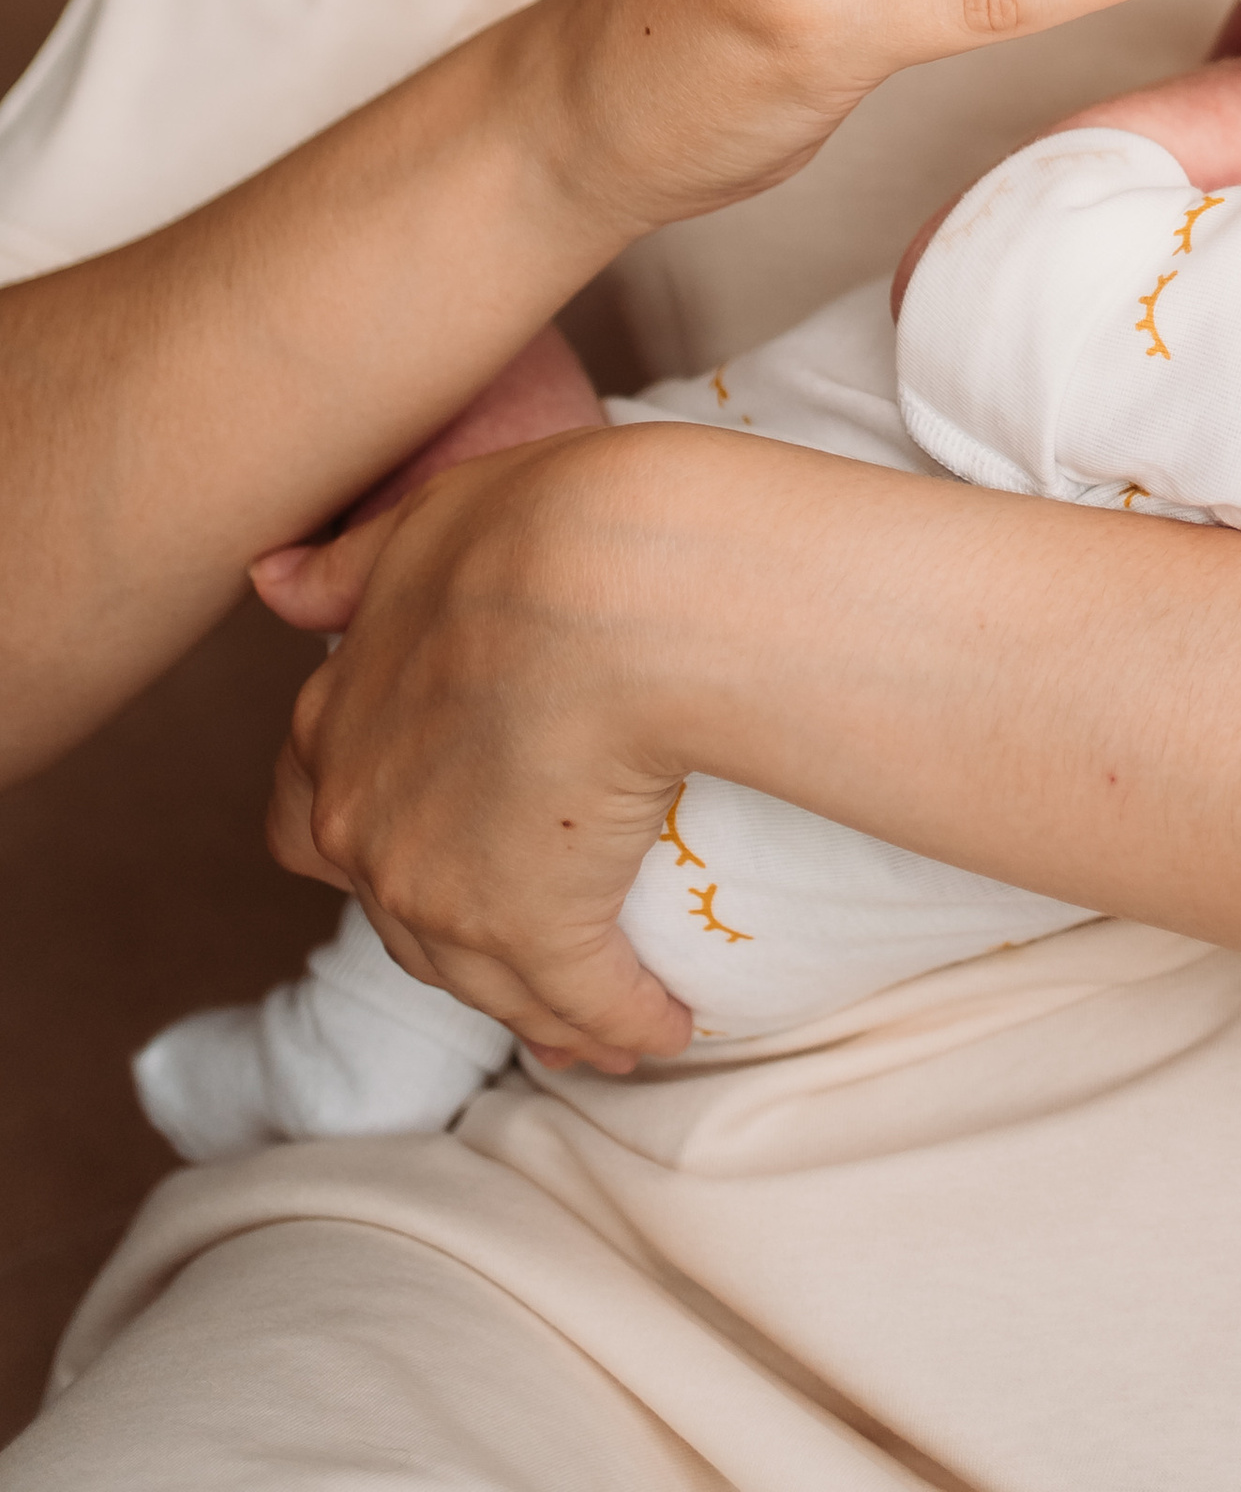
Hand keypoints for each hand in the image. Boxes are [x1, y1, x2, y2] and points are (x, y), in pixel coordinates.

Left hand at [260, 431, 699, 1073]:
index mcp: (337, 726)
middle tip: (531, 953)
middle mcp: (366, 824)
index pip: (315, 821)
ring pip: (484, 978)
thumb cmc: (538, 527)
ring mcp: (441, 892)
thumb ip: (354, 566)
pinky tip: (666, 1026)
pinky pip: (580, 1000)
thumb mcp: (428, 519)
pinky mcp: (536, 934)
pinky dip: (621, 1020)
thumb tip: (270, 583)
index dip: (368, 846)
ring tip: (602, 1021)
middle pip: (400, 916)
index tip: (435, 852)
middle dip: (458, 940)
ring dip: (542, 1005)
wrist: (619, 586)